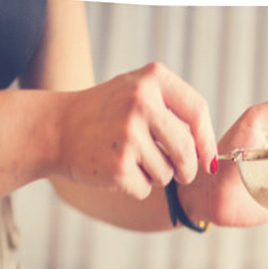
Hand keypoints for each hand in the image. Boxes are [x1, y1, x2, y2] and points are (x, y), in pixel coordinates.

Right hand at [56, 62, 217, 199]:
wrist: (57, 129)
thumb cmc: (106, 114)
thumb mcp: (138, 92)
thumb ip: (175, 112)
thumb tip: (210, 156)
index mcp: (152, 80)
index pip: (197, 110)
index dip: (207, 140)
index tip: (209, 160)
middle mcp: (142, 102)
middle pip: (187, 149)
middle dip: (188, 168)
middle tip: (181, 174)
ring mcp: (129, 134)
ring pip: (168, 173)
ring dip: (157, 176)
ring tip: (132, 160)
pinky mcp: (118, 165)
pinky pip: (146, 188)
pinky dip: (137, 187)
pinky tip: (117, 170)